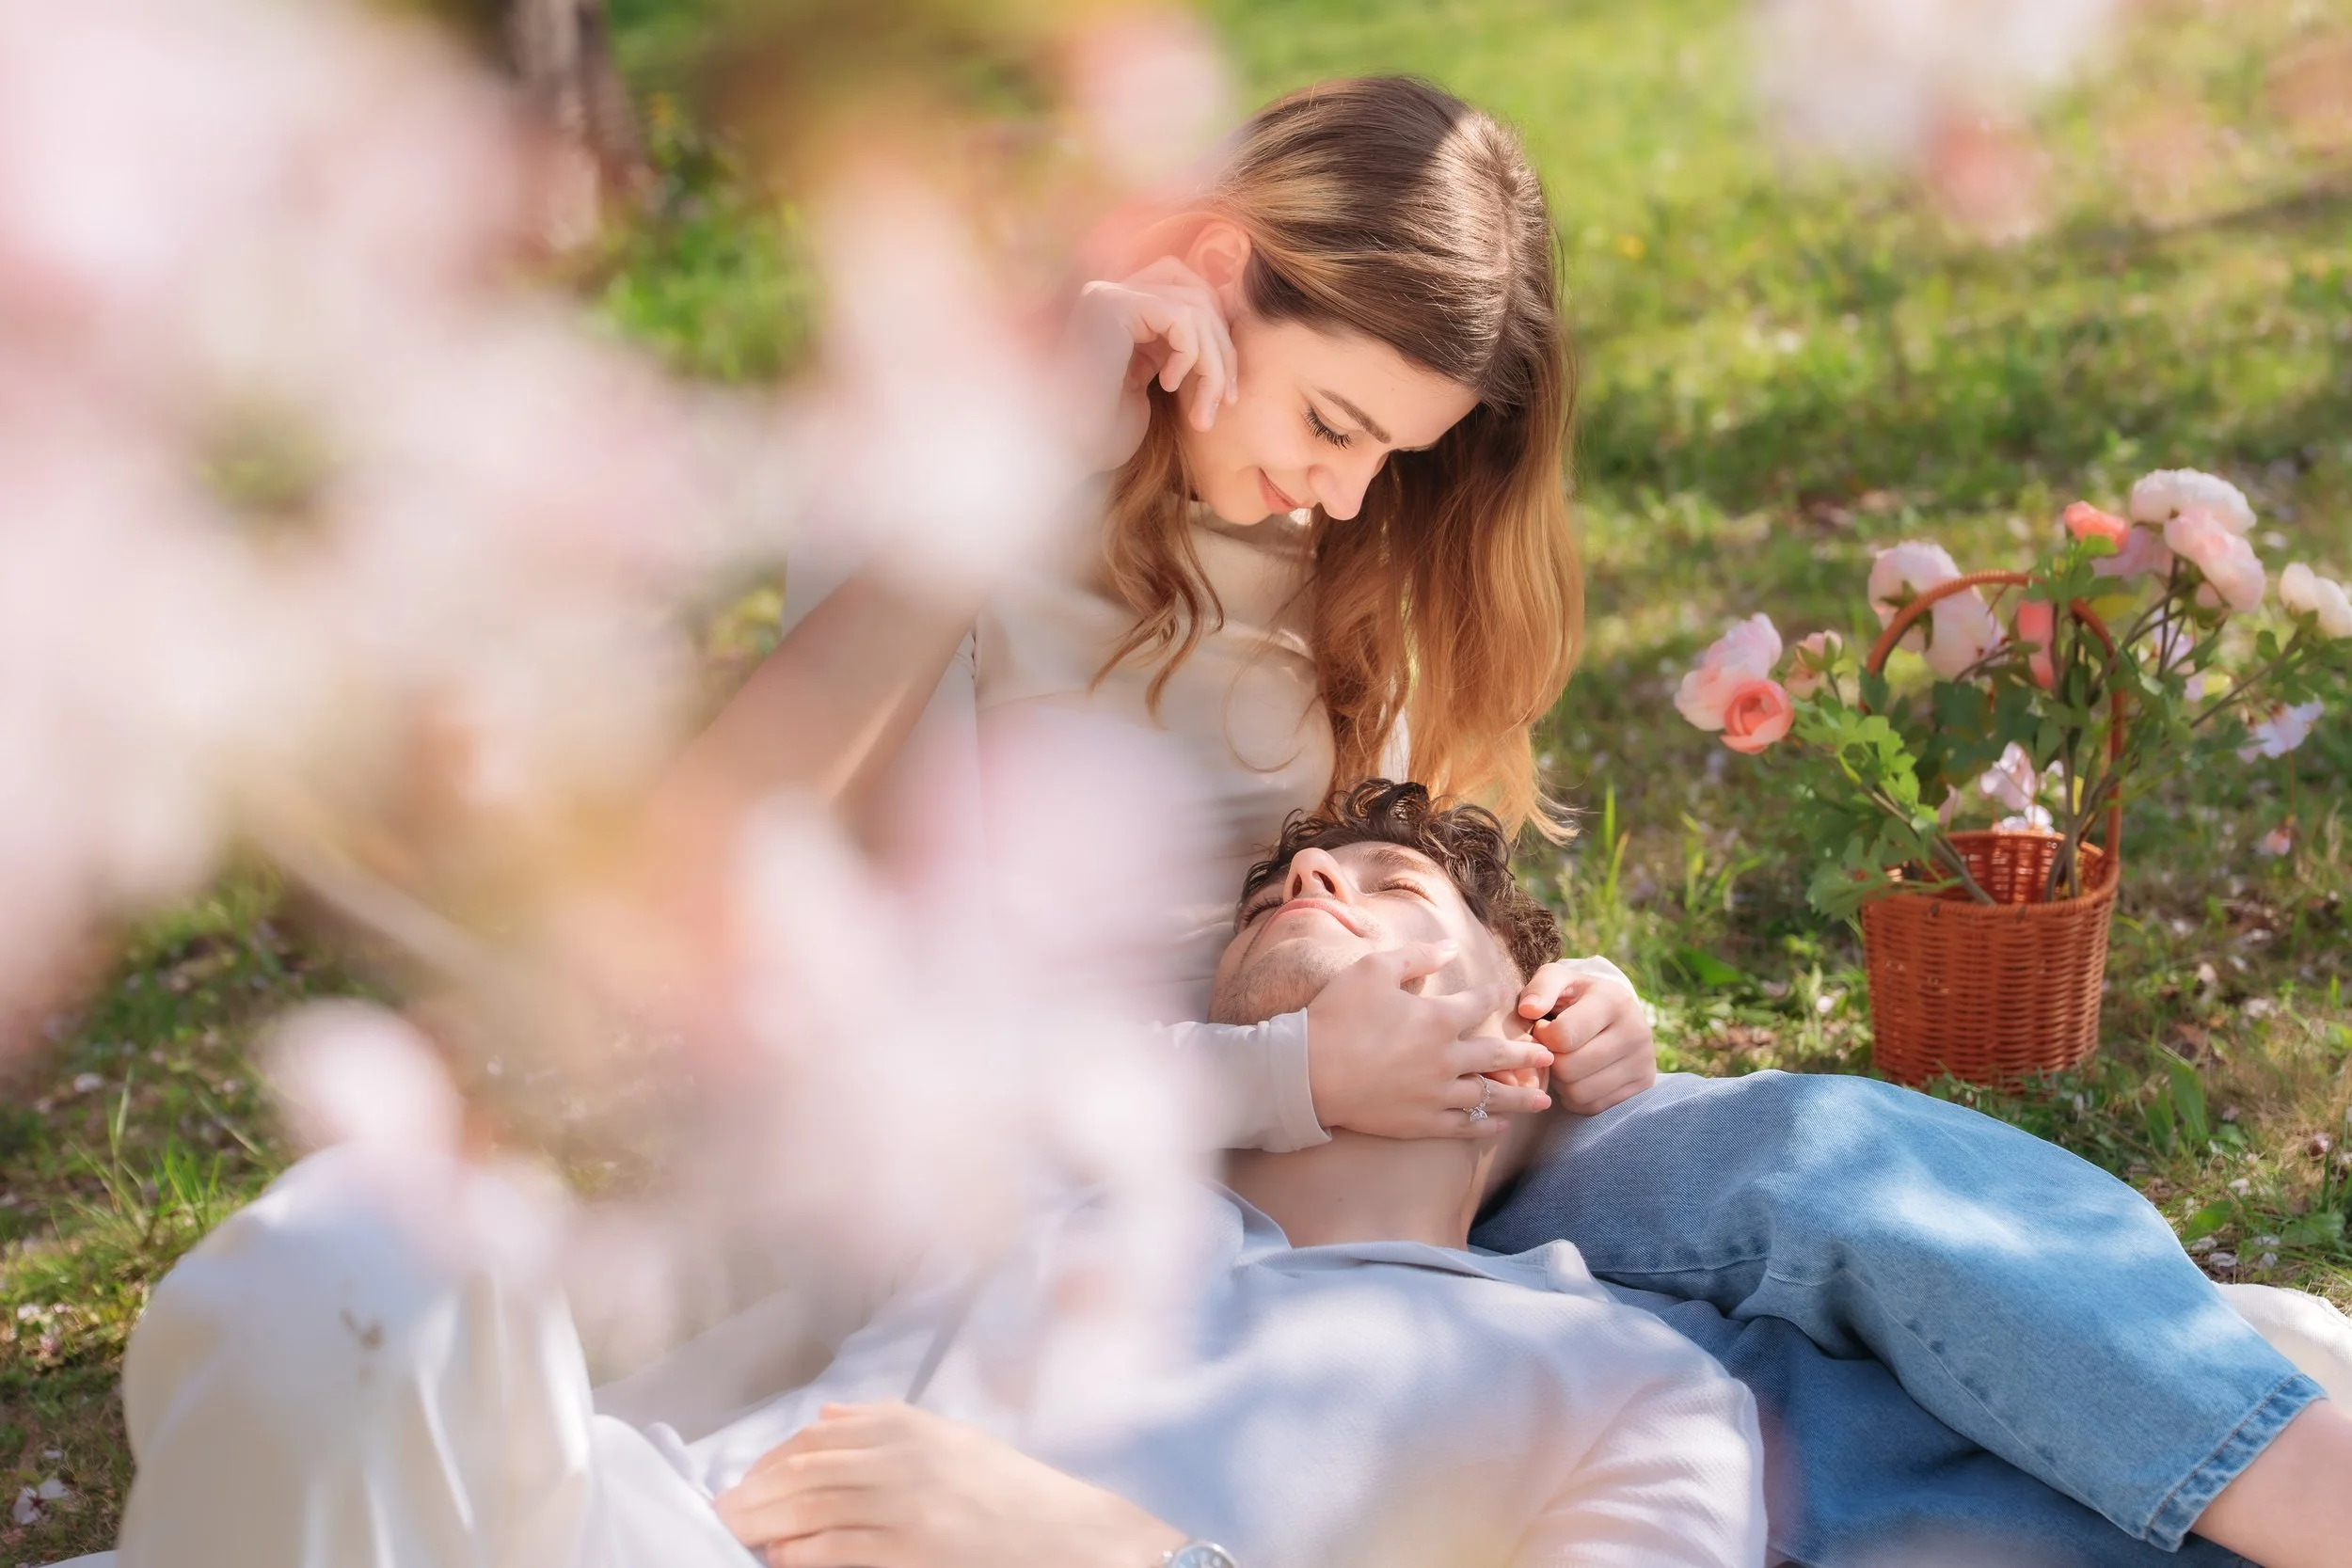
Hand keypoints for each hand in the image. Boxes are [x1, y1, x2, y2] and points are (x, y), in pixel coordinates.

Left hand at [715, 1401, 1186, 1567]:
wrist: (1085, 1543)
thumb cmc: (1023, 1505)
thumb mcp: (957, 1446)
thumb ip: (888, 1428)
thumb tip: (827, 1416)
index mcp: (911, 1427)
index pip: (815, 1437)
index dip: (767, 1463)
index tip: (742, 1486)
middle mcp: (901, 1456)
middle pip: (799, 1470)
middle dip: (749, 1495)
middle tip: (718, 1517)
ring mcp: (903, 1504)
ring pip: (805, 1507)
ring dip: (759, 1525)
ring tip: (734, 1539)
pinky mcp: (909, 1550)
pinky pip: (831, 1551)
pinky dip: (797, 1555)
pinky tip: (780, 1560)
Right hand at [1064, 257, 1239, 469]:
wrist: (1066, 452)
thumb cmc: (1106, 432)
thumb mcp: (1157, 382)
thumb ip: (1184, 349)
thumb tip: (1226, 327)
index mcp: (1122, 310)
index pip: (1191, 296)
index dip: (1218, 340)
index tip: (1227, 393)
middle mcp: (1112, 293)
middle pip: (1199, 296)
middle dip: (1223, 353)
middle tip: (1226, 402)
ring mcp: (1109, 294)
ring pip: (1196, 308)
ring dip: (1213, 364)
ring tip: (1203, 409)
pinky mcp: (1112, 304)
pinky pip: (1182, 318)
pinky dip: (1191, 357)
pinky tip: (1168, 386)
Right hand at [1305, 942, 1552, 1139]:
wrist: (1307, 1073)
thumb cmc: (1337, 1015)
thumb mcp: (1374, 969)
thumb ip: (1417, 956)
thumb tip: (1450, 946)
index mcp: (1438, 1017)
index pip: (1480, 1004)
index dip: (1495, 996)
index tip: (1505, 994)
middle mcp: (1446, 1058)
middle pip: (1498, 1055)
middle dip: (1526, 1054)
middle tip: (1549, 1056)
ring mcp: (1436, 1094)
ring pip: (1489, 1096)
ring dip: (1519, 1097)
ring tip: (1543, 1100)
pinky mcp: (1420, 1122)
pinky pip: (1464, 1127)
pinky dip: (1486, 1127)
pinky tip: (1500, 1126)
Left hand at [1516, 963, 1657, 1114]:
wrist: (1614, 1016)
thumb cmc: (1576, 997)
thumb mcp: (1558, 980)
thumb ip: (1541, 987)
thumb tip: (1528, 1009)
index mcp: (1613, 1000)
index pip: (1563, 1036)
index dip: (1543, 1036)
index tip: (1544, 1027)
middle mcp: (1636, 1031)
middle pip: (1569, 1068)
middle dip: (1552, 1061)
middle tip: (1554, 1049)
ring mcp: (1644, 1062)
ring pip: (1579, 1093)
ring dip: (1562, 1082)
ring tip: (1567, 1060)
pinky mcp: (1643, 1086)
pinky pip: (1593, 1107)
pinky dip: (1577, 1097)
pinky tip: (1581, 1075)